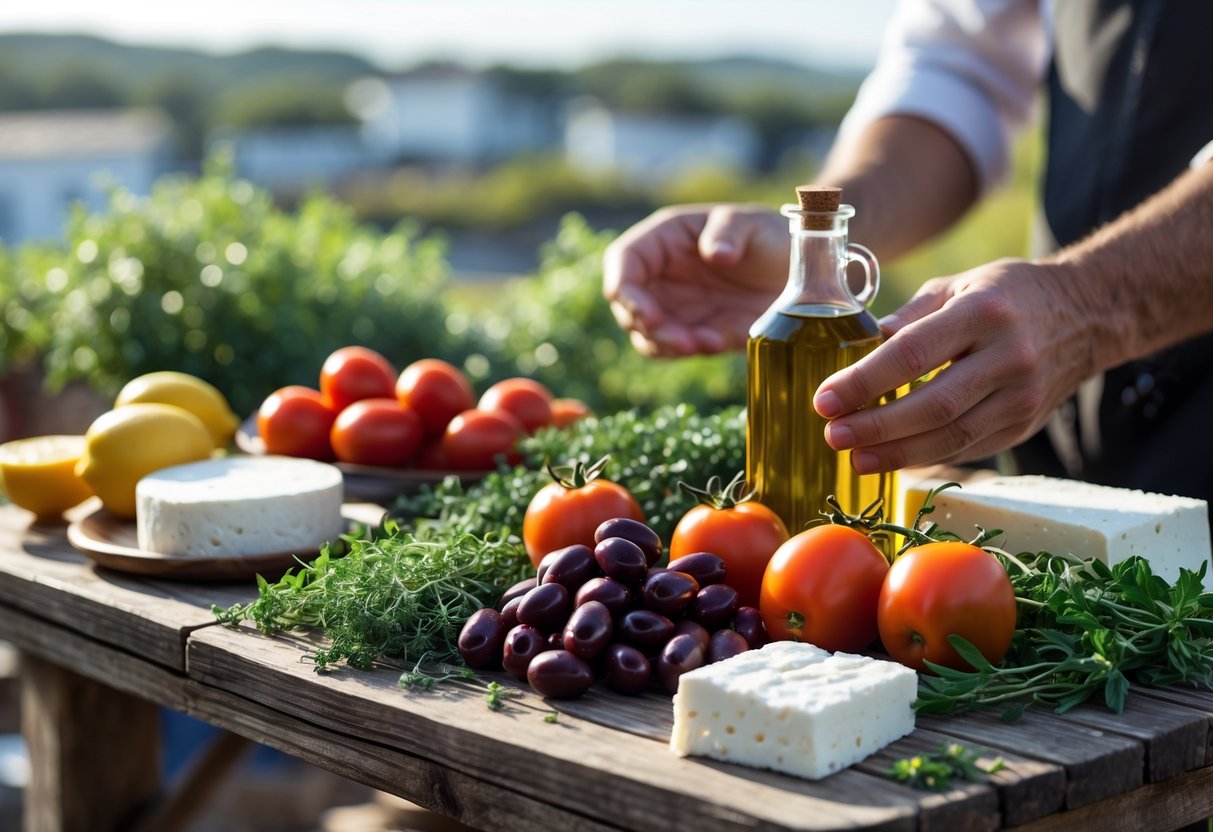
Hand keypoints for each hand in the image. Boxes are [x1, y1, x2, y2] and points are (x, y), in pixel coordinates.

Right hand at [603, 204, 787, 356]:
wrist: (804, 274)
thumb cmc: (770, 237)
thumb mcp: (754, 223)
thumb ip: (730, 230)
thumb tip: (716, 254)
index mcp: (664, 239)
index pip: (624, 261)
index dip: (624, 288)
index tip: (645, 313)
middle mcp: (661, 275)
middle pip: (628, 305)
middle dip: (647, 326)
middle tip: (680, 339)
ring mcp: (675, 307)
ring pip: (647, 334)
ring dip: (666, 345)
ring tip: (705, 344)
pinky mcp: (695, 333)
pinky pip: (677, 348)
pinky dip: (691, 350)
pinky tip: (717, 343)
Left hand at [813, 258, 1097, 471]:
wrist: (1085, 315)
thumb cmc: (1004, 296)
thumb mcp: (956, 286)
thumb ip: (907, 316)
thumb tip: (858, 350)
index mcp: (983, 313)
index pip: (913, 353)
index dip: (865, 381)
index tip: (825, 399)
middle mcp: (1009, 357)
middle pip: (933, 405)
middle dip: (876, 427)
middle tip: (833, 435)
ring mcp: (1021, 397)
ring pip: (951, 437)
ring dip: (897, 453)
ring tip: (854, 457)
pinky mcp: (1024, 425)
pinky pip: (967, 449)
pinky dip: (926, 457)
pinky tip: (892, 459)